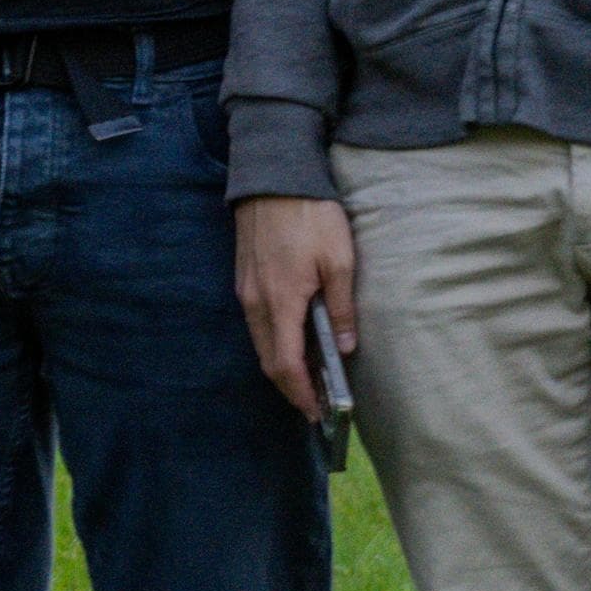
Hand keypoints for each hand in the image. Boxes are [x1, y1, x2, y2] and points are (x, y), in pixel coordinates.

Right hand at [234, 194, 359, 420]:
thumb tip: (346, 347)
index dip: (301, 393)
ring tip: (310, 376)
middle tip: (316, 402)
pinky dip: (274, 342)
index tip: (317, 412)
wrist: (272, 178)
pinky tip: (294, 341)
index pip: (285, 364)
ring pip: (260, 342)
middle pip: (268, 359)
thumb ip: (342, 307)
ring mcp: (245, 290)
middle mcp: (255, 302)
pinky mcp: (244, 279)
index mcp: (281, 301)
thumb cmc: (310, 216)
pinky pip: (256, 323)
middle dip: (290, 386)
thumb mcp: (339, 261)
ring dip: (282, 365)